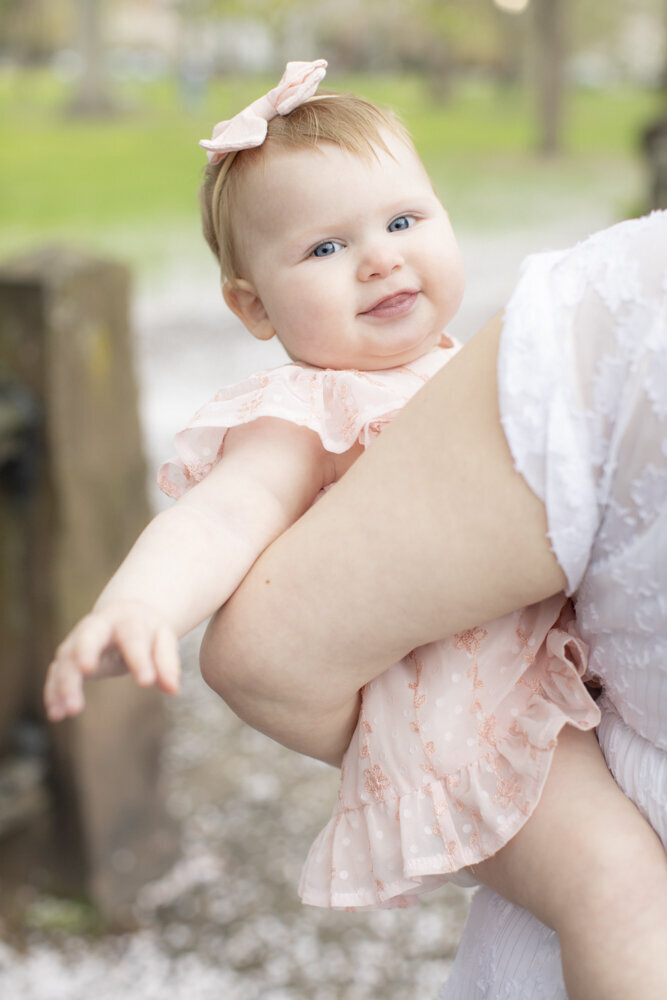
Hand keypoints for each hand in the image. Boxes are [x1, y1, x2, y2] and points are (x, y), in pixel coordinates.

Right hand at [44, 600, 180, 720]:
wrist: (125, 616)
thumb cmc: (147, 631)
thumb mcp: (162, 640)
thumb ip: (167, 663)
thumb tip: (172, 689)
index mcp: (126, 619)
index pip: (131, 635)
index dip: (139, 658)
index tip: (147, 682)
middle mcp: (96, 627)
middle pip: (87, 637)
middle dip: (85, 651)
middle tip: (87, 670)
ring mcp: (77, 641)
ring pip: (66, 658)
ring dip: (65, 682)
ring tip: (71, 710)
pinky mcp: (67, 657)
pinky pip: (55, 673)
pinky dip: (53, 692)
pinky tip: (56, 714)